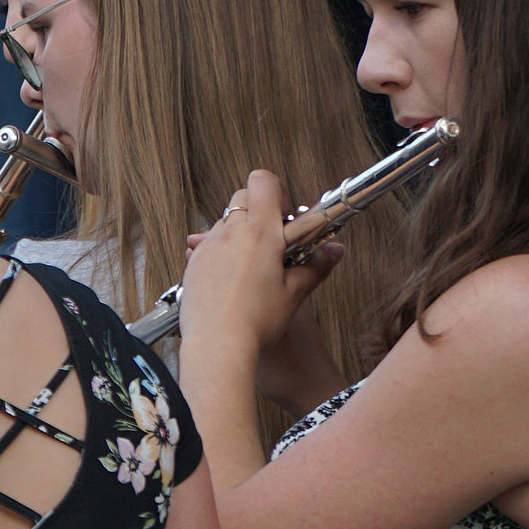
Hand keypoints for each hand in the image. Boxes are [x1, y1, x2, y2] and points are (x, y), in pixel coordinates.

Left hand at [178, 171, 341, 357]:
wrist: (217, 346)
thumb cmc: (255, 321)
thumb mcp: (295, 293)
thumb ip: (317, 266)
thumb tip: (335, 250)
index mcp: (258, 232)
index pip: (263, 182)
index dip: (278, 193)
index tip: (286, 216)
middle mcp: (229, 233)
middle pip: (242, 197)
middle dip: (260, 211)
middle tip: (276, 240)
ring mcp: (207, 247)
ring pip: (224, 222)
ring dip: (240, 233)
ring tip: (255, 264)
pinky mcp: (193, 264)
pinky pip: (207, 245)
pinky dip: (222, 252)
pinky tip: (233, 277)